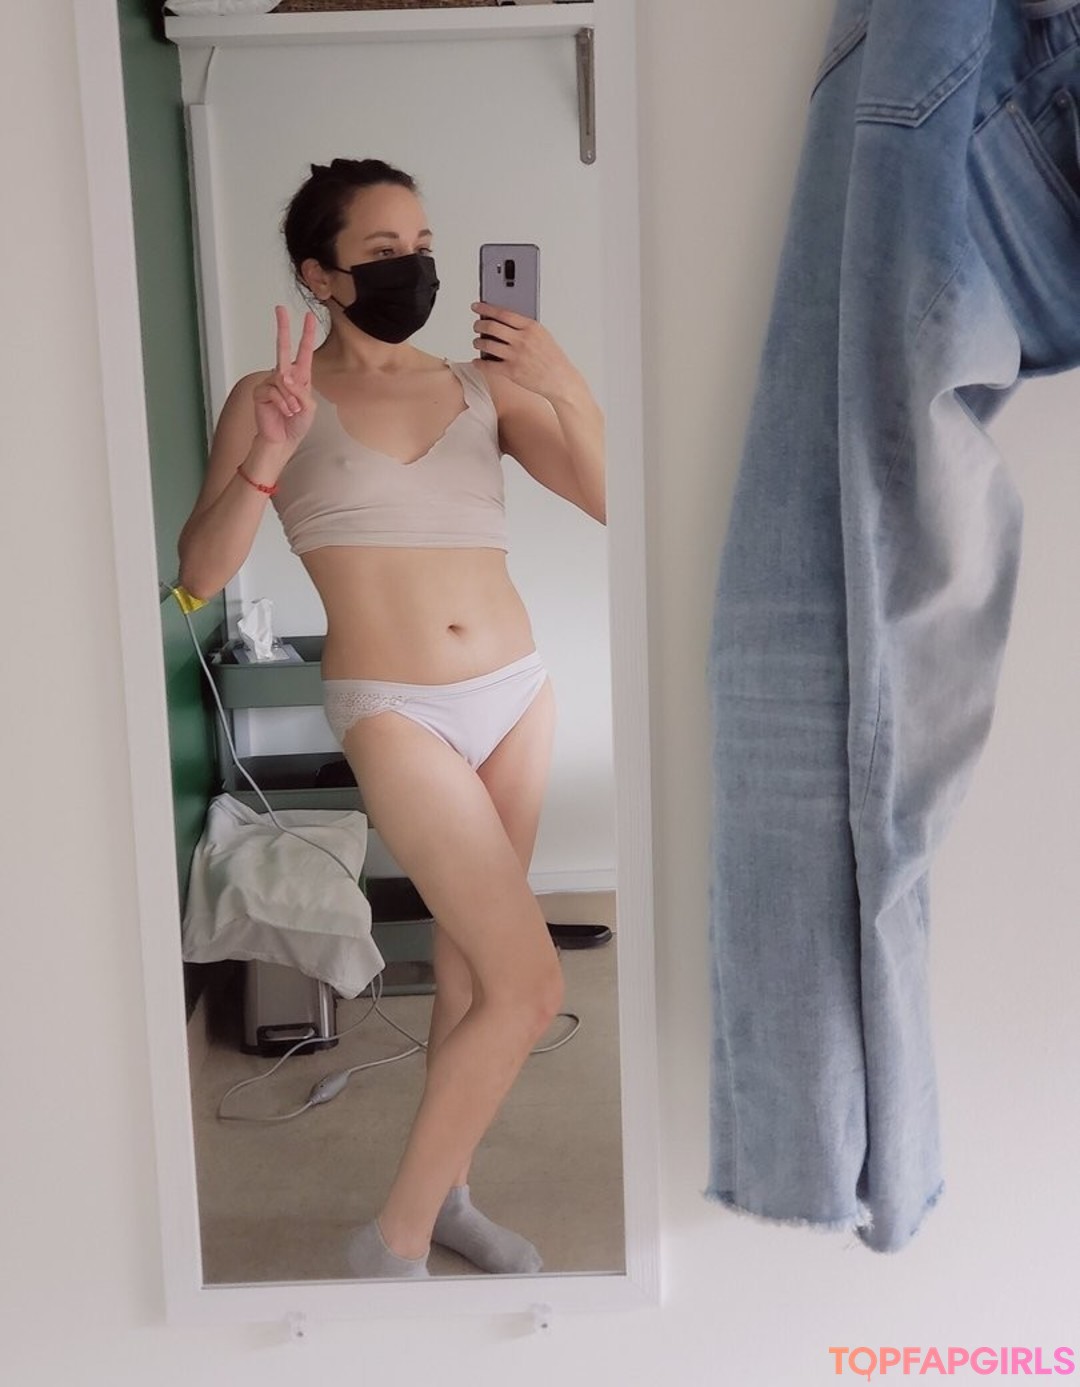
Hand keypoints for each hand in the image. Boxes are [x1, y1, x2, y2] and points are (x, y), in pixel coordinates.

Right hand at [252, 306, 316, 449]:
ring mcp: (271, 382)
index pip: (303, 352)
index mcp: (299, 377)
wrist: (283, 441)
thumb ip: (300, 390)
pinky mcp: (261, 392)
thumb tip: (283, 376)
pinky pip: (274, 391)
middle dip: (283, 328)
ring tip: (292, 412)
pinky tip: (284, 412)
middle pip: (282, 348)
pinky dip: (283, 404)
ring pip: (283, 380)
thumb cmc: (297, 424)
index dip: (307, 334)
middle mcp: (284, 376)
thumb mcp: (308, 407)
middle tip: (280, 309)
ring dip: (291, 399)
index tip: (308, 317)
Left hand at [471, 301, 580, 401]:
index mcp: (531, 327)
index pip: (502, 313)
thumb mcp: (542, 335)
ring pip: (487, 345)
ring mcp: (516, 356)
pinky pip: (488, 365)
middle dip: (479, 325)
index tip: (476, 306)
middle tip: (476, 326)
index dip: (486, 308)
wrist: (560, 380)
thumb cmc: (552, 358)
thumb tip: (501, 322)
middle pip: (491, 327)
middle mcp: (522, 340)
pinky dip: (479, 363)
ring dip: (478, 343)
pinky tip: (477, 361)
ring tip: (477, 342)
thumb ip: (524, 327)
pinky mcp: (511, 372)